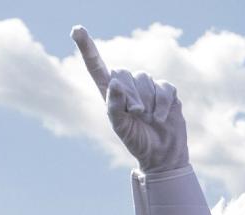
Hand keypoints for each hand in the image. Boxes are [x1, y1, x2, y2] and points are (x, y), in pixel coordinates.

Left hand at [73, 26, 190, 173]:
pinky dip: (162, 104)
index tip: (77, 30)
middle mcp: (128, 85)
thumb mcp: (120, 127)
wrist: (163, 154)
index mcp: (109, 93)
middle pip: (123, 74)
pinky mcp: (167, 91)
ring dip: (146, 102)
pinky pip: (164, 88)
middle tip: (136, 115)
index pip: (96, 67)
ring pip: (144, 79)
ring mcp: (148, 87)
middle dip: (129, 95)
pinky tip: (160, 118)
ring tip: (149, 119)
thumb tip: (115, 82)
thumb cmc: (137, 141)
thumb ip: (114, 106)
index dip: (87, 48)